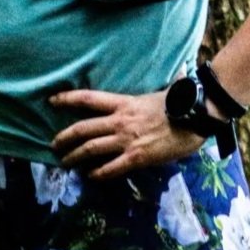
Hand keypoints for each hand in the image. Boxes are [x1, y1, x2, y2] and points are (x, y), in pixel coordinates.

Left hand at [49, 88, 202, 181]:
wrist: (196, 118)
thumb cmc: (182, 104)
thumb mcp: (160, 91)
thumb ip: (151, 89)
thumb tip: (172, 74)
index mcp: (124, 102)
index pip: (88, 98)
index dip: (67, 98)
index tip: (52, 101)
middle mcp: (120, 121)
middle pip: (82, 128)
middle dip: (64, 138)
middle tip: (54, 145)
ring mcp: (127, 140)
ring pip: (91, 149)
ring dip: (74, 157)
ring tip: (65, 162)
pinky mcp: (136, 157)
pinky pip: (111, 168)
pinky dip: (98, 173)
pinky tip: (91, 176)